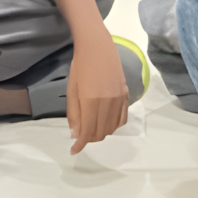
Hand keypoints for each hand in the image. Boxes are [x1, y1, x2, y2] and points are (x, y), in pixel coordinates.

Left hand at [64, 36, 130, 152]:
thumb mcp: (72, 90)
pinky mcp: (126, 96)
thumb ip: (74, 114)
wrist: (98, 47)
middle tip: (80, 135)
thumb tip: (76, 135)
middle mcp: (107, 103)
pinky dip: (113, 126)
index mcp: (91, 101)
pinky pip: (122, 119)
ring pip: (111, 128)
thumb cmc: (80, 67)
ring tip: (91, 128)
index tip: (74, 150)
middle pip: (100, 132)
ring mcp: (119, 100)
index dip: (80, 144)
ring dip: (100, 133)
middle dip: (89, 138)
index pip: (87, 132)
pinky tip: (105, 122)